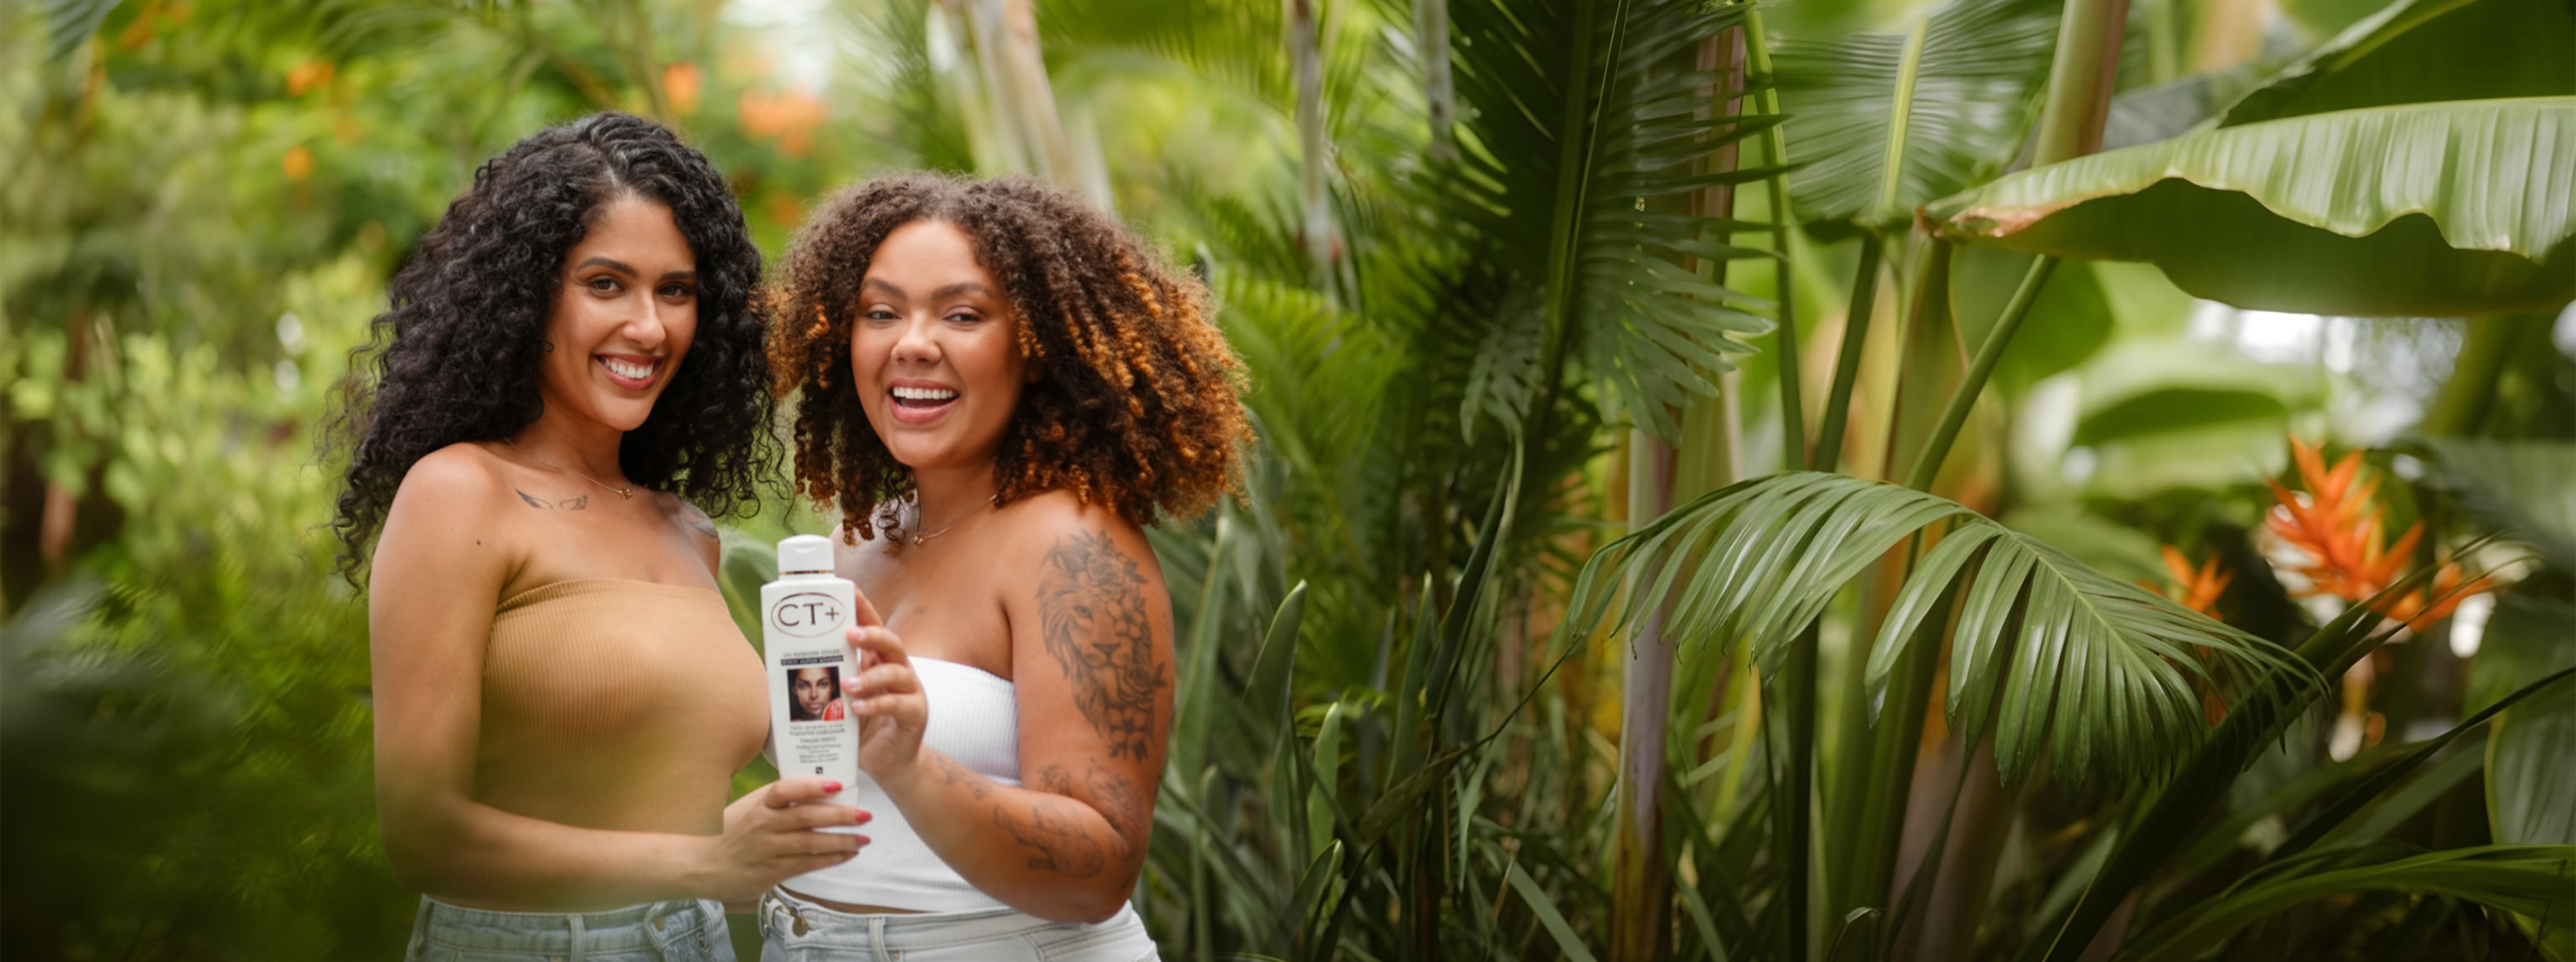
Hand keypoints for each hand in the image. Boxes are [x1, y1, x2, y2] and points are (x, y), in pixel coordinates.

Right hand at [696, 777, 869, 902]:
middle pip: (806, 817)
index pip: (785, 790)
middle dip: (840, 815)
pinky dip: (831, 858)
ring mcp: (768, 850)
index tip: (837, 784)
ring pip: (811, 842)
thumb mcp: (750, 808)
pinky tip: (849, 854)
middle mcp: (763, 825)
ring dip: (842, 840)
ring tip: (864, 837)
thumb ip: (778, 800)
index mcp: (759, 805)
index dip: (812, 786)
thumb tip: (818, 788)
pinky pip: (807, 863)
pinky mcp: (771, 872)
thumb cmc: (732, 832)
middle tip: (865, 814)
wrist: (702, 865)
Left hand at [844, 594, 927, 781]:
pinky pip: (899, 705)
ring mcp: (910, 691)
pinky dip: (877, 705)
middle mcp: (898, 669)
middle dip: (871, 635)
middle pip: (891, 642)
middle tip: (849, 634)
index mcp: (878, 660)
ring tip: (848, 686)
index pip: (872, 626)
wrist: (889, 763)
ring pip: (897, 673)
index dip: (862, 608)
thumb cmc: (861, 727)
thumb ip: (826, 681)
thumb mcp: (839, 700)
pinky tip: (858, 709)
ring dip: (871, 677)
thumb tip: (778, 665)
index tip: (848, 589)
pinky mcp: (915, 715)